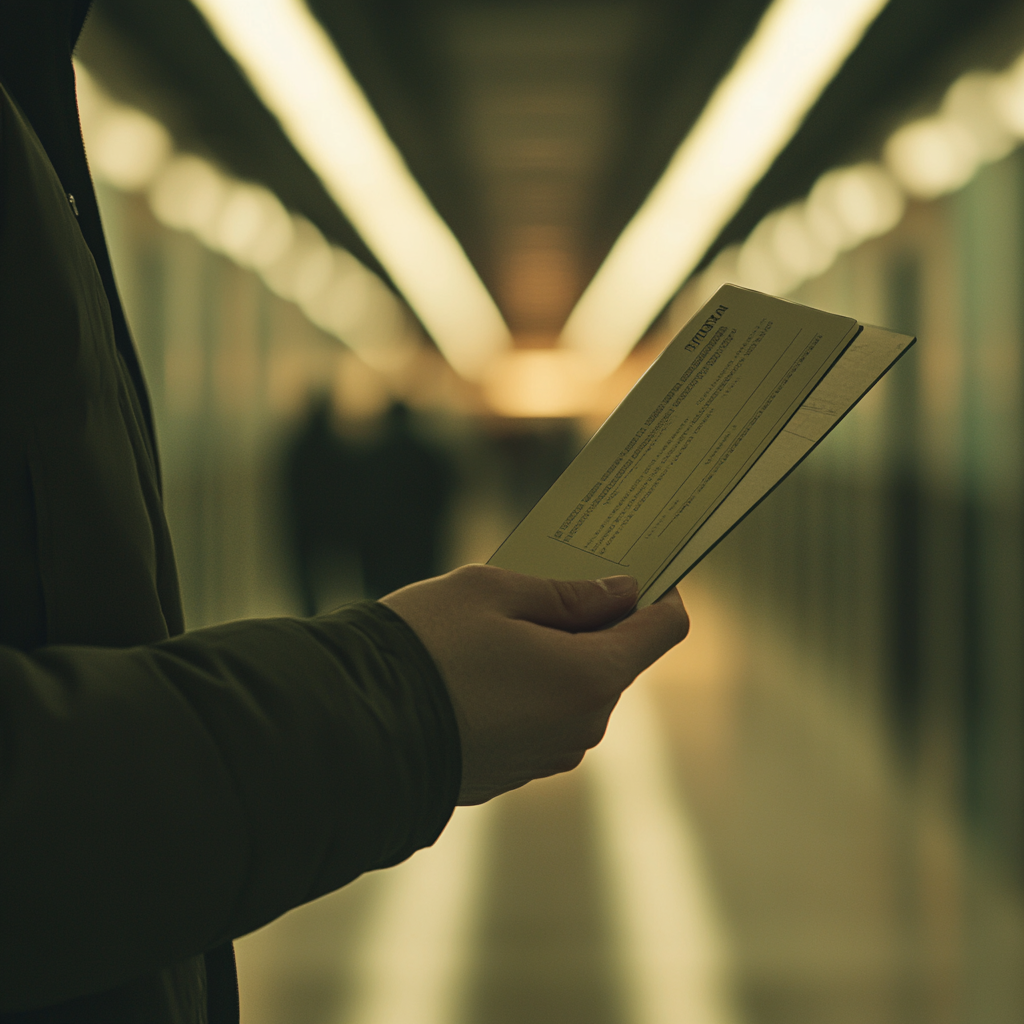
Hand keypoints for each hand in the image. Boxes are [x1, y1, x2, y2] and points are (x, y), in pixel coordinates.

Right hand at [381, 564, 688, 803]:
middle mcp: (583, 727)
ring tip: (495, 631)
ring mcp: (549, 756)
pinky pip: (543, 720)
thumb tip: (621, 591)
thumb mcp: (494, 591)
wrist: (353, 730)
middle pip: (616, 658)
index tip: (630, 567)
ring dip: (555, 656)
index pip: (663, 628)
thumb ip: (568, 591)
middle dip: (591, 621)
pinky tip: (479, 672)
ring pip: (576, 690)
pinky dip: (529, 691)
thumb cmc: (425, 647)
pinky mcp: (515, 774)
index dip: (657, 590)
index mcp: (591, 676)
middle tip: (537, 588)